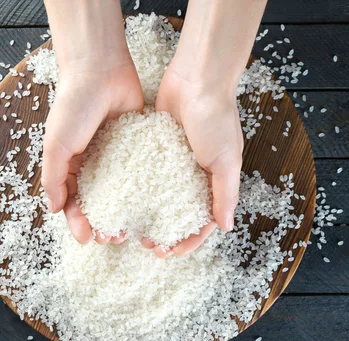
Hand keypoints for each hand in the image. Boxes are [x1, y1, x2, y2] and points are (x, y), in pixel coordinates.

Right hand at [41, 59, 143, 243]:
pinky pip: (140, 171)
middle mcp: (92, 164)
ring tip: (131, 230)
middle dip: (103, 223)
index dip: (77, 222)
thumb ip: (54, 178)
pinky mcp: (137, 146)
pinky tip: (150, 205)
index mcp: (70, 165)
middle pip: (97, 202)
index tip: (88, 239)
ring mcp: (116, 156)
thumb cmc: (73, 107)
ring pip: (120, 192)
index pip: (72, 202)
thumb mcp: (56, 145)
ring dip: (123, 213)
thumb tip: (54, 210)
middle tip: (113, 239)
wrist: (101, 70)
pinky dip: (143, 190)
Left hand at [142, 62, 242, 257]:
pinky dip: (136, 187)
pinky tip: (122, 199)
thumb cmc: (217, 118)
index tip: (170, 254)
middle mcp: (193, 174)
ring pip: (159, 195)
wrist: (197, 78)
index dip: (188, 240)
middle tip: (146, 244)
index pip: (202, 221)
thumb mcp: (226, 160)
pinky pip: (144, 171)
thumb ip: (225, 194)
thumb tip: (225, 227)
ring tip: (131, 227)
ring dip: (147, 213)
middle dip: (164, 231)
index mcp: (214, 181)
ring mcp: (173, 161)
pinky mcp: (155, 146)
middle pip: (177, 212)